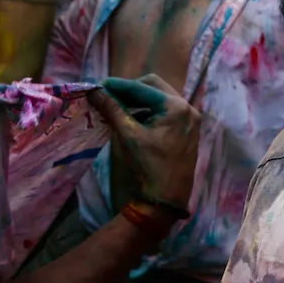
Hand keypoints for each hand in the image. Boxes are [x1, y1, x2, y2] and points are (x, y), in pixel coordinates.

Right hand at [89, 74, 199, 212]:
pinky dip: (147, 112)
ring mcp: (189, 119)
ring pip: (159, 99)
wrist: (167, 197)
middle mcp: (187, 108)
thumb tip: (94, 91)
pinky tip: (131, 120)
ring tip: (116, 107)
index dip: (118, 85)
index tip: (98, 86)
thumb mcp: (129, 135)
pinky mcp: (186, 129)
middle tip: (108, 96)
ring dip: (138, 101)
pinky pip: (164, 112)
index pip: (142, 87)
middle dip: (129, 90)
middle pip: (153, 87)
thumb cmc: (149, 165)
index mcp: (176, 107)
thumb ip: (112, 109)